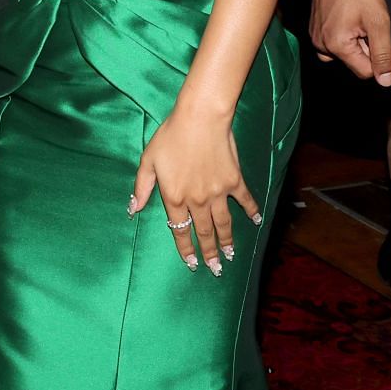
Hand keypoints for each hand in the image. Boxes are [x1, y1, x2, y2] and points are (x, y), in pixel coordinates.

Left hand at [130, 110, 260, 275]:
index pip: (180, 229)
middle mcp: (197, 200)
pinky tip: (256, 222)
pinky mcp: (234, 181)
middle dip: (209, 253)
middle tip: (215, 269)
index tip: (192, 263)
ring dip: (228, 241)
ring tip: (231, 256)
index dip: (186, 248)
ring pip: (223, 223)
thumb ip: (142, 188)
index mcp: (174, 197)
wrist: (200, 120)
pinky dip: (252, 212)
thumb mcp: (148, 161)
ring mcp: (218, 192)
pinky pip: (245, 201)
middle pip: (203, 232)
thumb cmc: (170, 137)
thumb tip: (133, 209)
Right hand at [310, 0, 390, 85]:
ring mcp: (315, 37)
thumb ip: (383, 55)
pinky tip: (346, 19)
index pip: (365, 71)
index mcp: (336, 46)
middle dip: (363, 48)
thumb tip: (385, 82)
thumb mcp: (379, 23)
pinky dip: (342, 37)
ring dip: (352, 43)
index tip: (373, 33)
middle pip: (352, 63)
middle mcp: (321, 45)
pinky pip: (331, 44)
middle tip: (364, 24)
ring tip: (355, 21)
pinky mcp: (313, 29)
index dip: (376, 55)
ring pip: (342, 54)